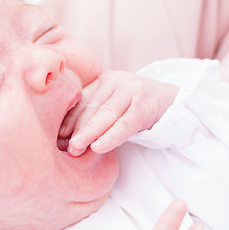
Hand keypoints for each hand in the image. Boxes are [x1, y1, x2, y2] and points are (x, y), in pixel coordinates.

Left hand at [61, 71, 177, 155]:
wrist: (171, 100)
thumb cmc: (134, 107)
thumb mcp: (113, 105)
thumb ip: (94, 113)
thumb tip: (64, 137)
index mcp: (103, 81)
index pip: (81, 101)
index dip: (68, 119)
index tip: (57, 136)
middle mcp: (116, 81)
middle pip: (91, 107)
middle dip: (76, 128)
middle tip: (64, 147)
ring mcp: (131, 90)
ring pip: (106, 114)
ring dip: (89, 133)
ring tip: (76, 149)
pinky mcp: (145, 105)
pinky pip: (125, 124)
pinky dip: (110, 136)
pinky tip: (98, 147)